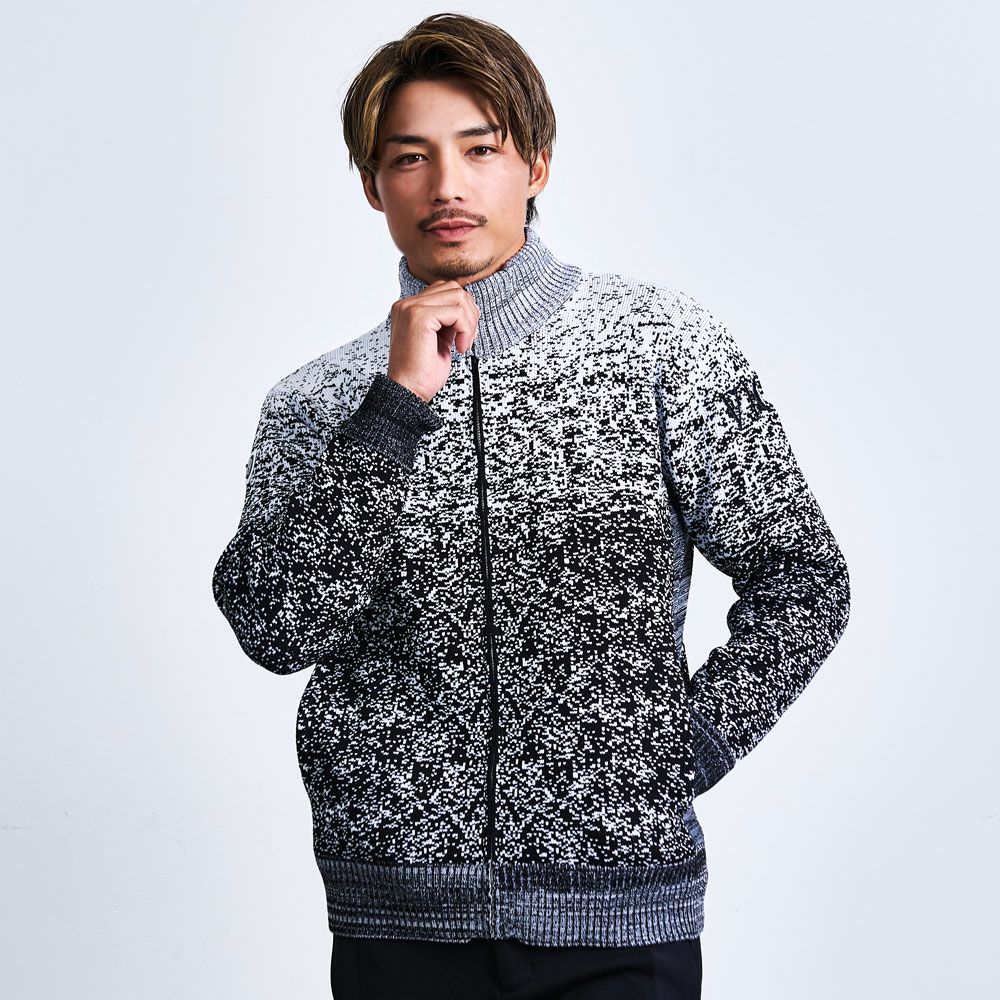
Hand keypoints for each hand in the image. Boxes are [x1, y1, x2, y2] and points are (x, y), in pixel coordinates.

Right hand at [386, 280, 480, 402]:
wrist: (408, 391)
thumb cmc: (422, 372)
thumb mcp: (439, 339)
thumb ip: (448, 320)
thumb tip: (468, 307)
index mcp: (409, 308)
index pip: (445, 290)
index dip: (462, 310)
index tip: (464, 334)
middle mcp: (407, 304)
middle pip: (453, 288)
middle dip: (469, 313)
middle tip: (467, 338)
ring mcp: (411, 308)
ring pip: (457, 296)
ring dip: (469, 322)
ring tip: (463, 343)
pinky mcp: (419, 316)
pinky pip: (456, 312)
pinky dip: (465, 330)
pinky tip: (459, 347)